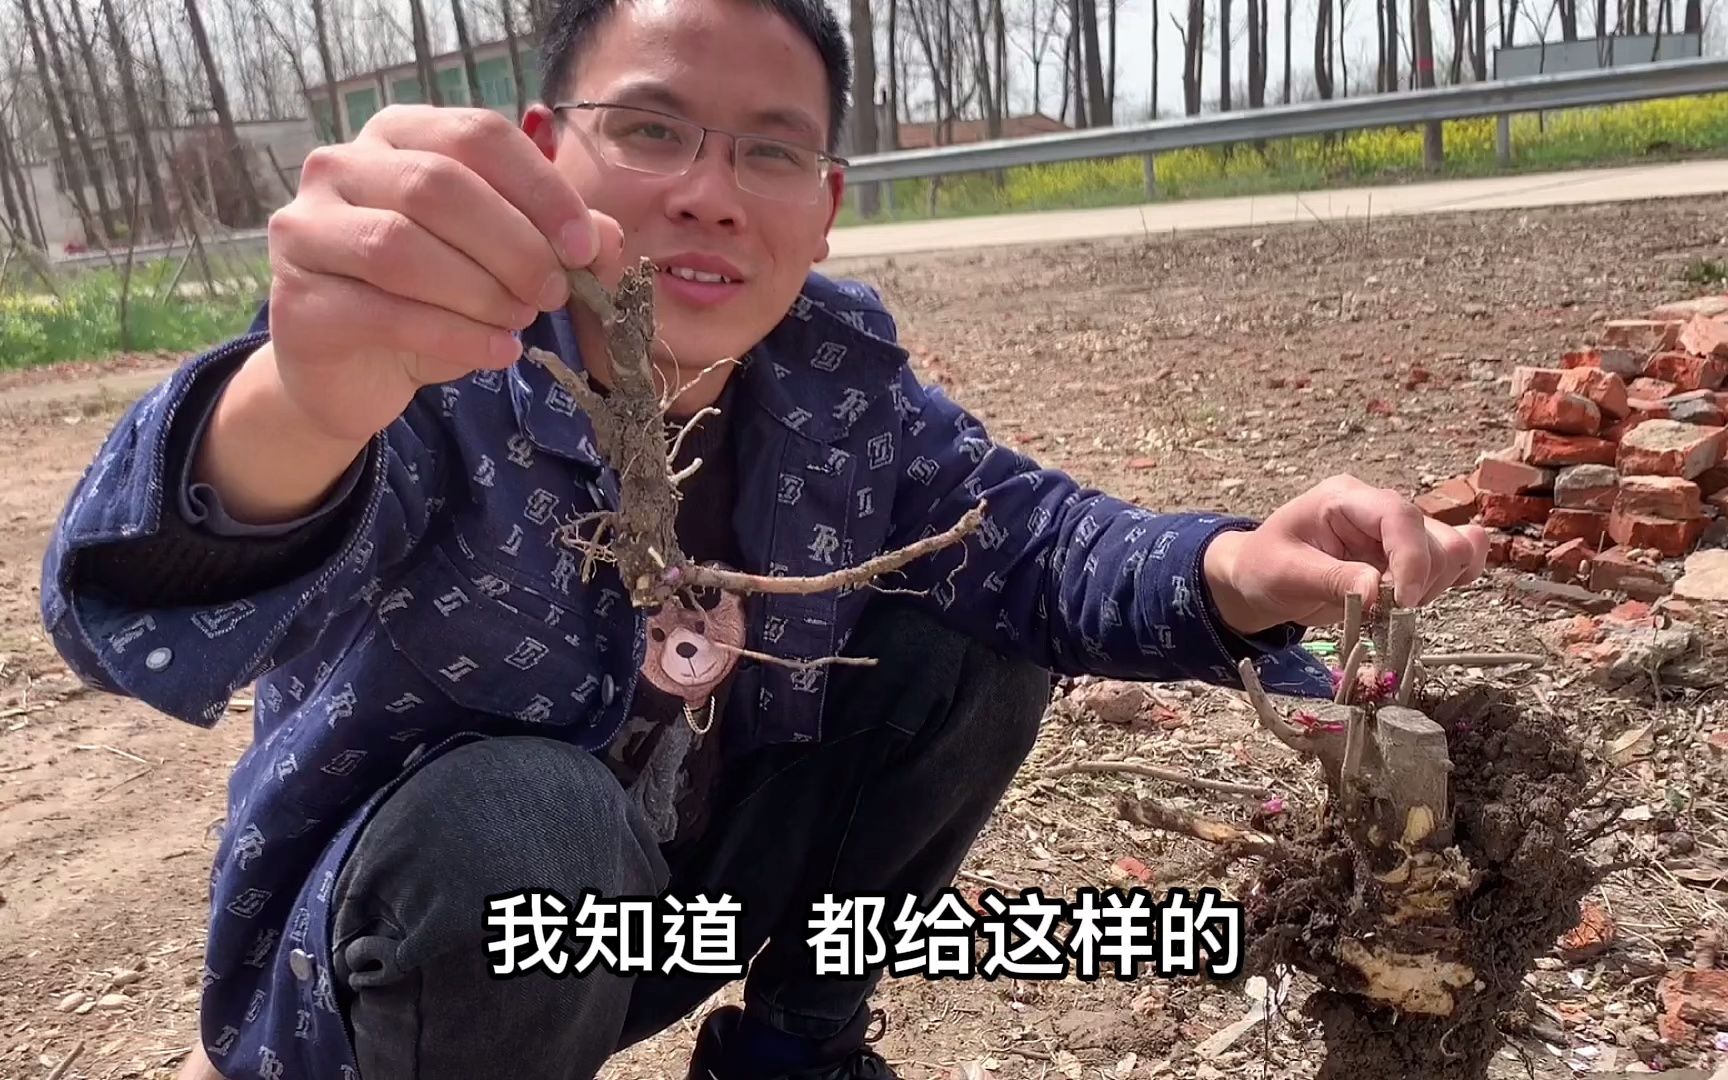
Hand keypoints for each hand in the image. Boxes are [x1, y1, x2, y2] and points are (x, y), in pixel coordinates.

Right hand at [261, 105, 624, 442]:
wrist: (350, 373)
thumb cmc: (430, 301)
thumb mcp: (500, 262)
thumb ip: (553, 241)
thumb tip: (608, 237)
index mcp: (398, 134)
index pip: (477, 135)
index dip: (541, 188)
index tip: (585, 247)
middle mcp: (340, 166)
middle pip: (438, 187)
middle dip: (514, 246)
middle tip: (554, 294)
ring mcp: (306, 230)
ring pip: (402, 247)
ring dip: (481, 292)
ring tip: (518, 322)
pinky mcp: (295, 302)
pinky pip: (384, 313)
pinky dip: (456, 337)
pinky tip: (496, 353)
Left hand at [1202, 474, 1490, 634]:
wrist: (1258, 578)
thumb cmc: (1264, 568)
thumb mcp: (1286, 574)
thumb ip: (1333, 580)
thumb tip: (1377, 594)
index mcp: (1345, 499)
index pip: (1400, 515)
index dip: (1411, 559)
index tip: (1403, 602)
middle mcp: (1378, 508)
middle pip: (1436, 536)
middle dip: (1419, 581)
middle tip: (1382, 610)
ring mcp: (1397, 531)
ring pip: (1454, 551)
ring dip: (1433, 587)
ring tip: (1390, 607)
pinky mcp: (1408, 555)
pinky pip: (1457, 559)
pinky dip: (1450, 582)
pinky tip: (1417, 599)